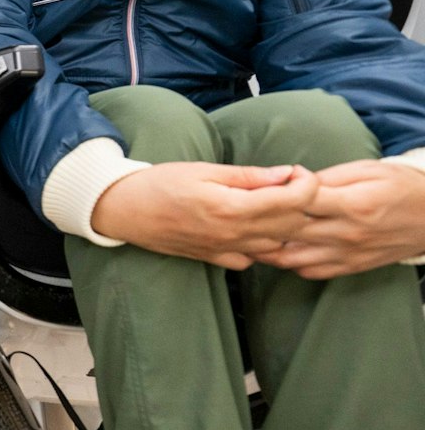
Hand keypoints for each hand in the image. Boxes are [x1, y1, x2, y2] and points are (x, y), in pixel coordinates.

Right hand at [88, 161, 317, 269]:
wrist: (122, 210)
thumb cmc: (159, 183)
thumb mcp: (203, 169)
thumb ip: (247, 176)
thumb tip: (285, 173)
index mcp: (232, 207)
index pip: (295, 201)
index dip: (307, 183)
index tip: (296, 171)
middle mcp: (234, 234)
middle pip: (295, 225)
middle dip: (302, 203)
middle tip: (289, 184)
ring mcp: (226, 251)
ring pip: (279, 246)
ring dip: (286, 227)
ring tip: (275, 205)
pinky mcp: (215, 259)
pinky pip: (254, 260)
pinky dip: (263, 246)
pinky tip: (253, 228)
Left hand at [253, 160, 424, 278]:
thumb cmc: (400, 187)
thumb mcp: (367, 170)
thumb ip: (327, 177)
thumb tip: (292, 179)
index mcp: (352, 204)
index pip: (299, 201)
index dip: (277, 190)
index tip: (270, 182)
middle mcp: (347, 234)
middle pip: (286, 232)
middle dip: (260, 221)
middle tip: (244, 210)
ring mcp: (347, 255)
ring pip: (290, 259)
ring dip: (268, 246)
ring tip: (255, 231)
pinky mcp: (349, 268)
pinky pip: (308, 272)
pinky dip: (289, 262)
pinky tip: (281, 248)